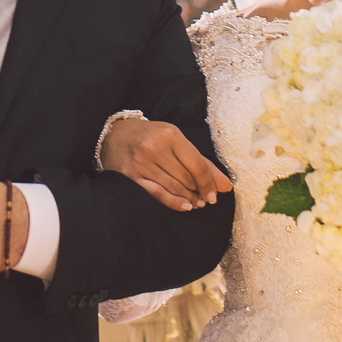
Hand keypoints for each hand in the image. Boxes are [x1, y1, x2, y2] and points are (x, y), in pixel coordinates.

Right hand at [100, 116, 231, 212]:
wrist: (114, 134)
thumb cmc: (150, 137)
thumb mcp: (175, 140)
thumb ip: (201, 161)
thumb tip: (226, 185)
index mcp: (170, 134)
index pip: (196, 164)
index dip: (208, 183)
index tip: (214, 195)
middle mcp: (154, 147)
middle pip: (186, 178)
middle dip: (199, 192)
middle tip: (204, 200)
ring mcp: (141, 162)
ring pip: (173, 187)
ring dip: (189, 199)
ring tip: (195, 204)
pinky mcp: (129, 176)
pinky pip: (156, 194)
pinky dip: (173, 203)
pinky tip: (184, 207)